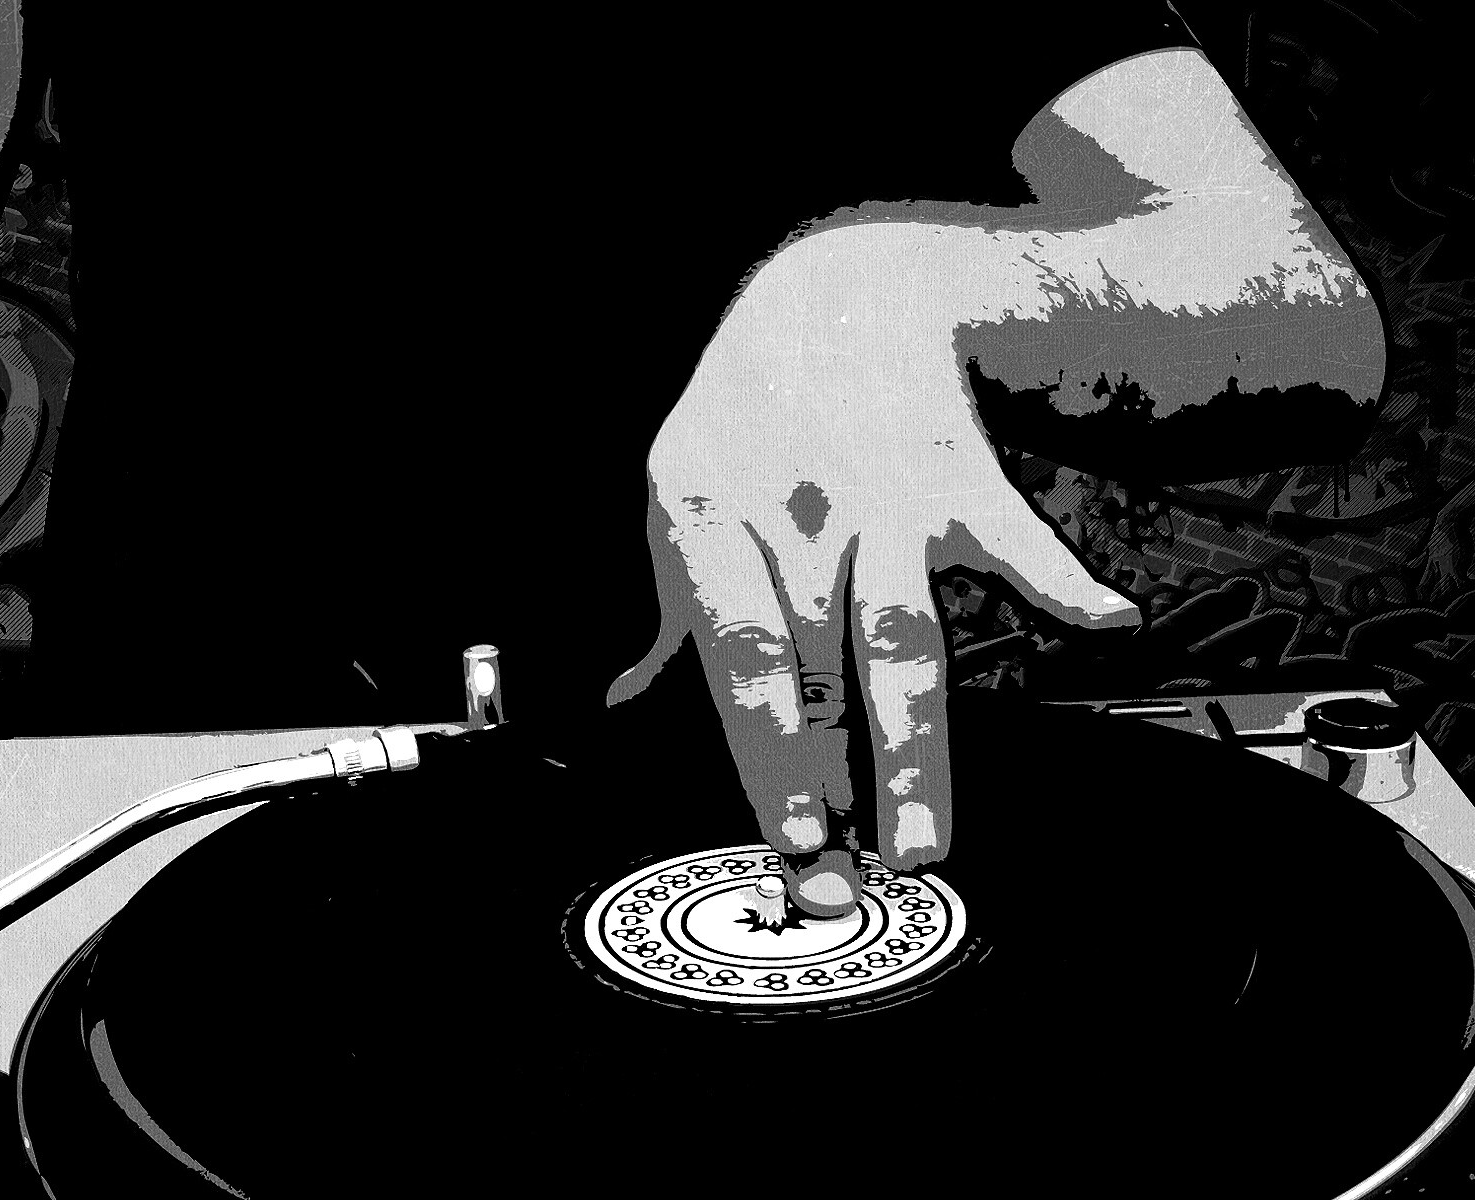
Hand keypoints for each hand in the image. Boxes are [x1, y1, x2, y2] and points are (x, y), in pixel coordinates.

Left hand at [609, 224, 1139, 915]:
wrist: (839, 290)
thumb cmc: (747, 421)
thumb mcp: (682, 494)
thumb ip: (675, 614)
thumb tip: (625, 702)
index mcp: (704, 512)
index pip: (739, 659)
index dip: (765, 754)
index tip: (787, 838)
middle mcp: (791, 510)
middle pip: (818, 671)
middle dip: (829, 784)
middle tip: (849, 880)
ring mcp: (879, 496)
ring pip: (902, 639)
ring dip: (914, 749)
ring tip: (928, 841)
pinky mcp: (958, 478)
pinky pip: (1012, 535)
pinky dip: (1061, 577)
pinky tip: (1104, 620)